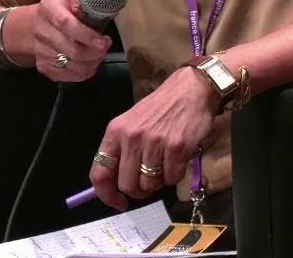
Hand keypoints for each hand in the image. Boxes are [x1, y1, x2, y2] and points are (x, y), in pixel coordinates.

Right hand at [32, 0, 111, 81]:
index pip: (66, 23)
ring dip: (92, 63)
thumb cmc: (62, 10)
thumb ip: (91, 3)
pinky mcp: (43, 66)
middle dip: (95, 52)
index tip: (104, 41)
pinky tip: (91, 63)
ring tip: (100, 54)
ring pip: (71, 65)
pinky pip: (67, 76)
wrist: (33, 25)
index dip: (87, 35)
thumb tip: (111, 8)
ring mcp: (40, 50)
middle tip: (106, 46)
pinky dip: (83, 73)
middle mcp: (41, 30)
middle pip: (71, 49)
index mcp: (49, 8)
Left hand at [89, 66, 219, 209]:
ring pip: (150, 184)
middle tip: (149, 184)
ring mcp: (155, 143)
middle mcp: (132, 138)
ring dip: (159, 182)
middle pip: (127, 184)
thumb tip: (117, 182)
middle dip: (139, 191)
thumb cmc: (162, 107)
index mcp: (116, 132)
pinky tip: (178, 161)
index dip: (107, 195)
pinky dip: (175, 175)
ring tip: (165, 167)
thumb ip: (122, 149)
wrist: (192, 89)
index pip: (100, 173)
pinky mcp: (177, 147)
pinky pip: (172, 177)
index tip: (118, 203)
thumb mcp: (133, 122)